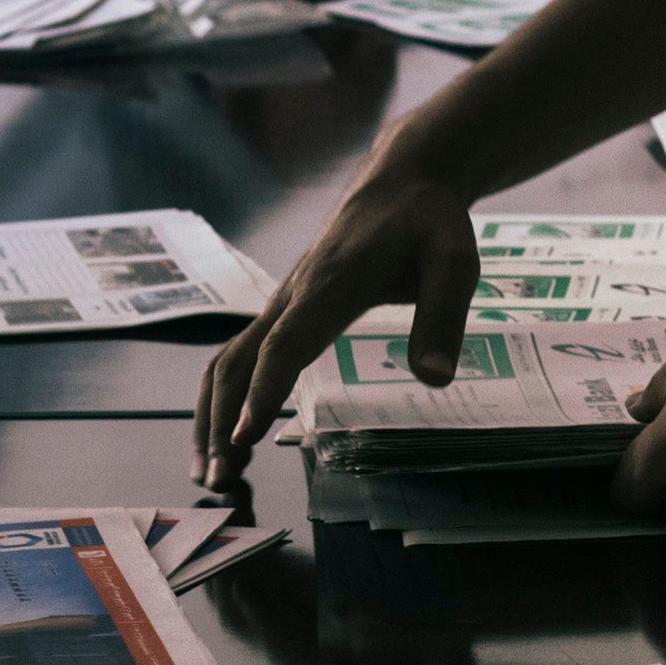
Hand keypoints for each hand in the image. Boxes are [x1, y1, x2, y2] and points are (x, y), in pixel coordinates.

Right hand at [193, 165, 479, 494]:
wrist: (401, 182)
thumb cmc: (429, 222)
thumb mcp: (454, 261)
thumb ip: (444, 317)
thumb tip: (435, 380)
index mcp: (330, 285)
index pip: (286, 343)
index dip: (264, 390)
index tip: (243, 437)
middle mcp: (291, 296)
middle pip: (237, 362)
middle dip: (221, 422)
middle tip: (219, 482)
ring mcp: (280, 303)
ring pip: (225, 362)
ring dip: (211, 417)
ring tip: (212, 473)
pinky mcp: (282, 310)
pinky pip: (237, 356)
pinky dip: (223, 399)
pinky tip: (227, 437)